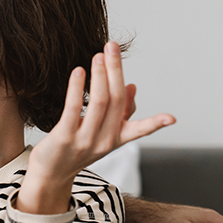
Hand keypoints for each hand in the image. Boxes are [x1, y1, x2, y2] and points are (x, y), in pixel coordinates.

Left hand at [21, 42, 174, 213]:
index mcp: (117, 140)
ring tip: (98, 55)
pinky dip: (78, 88)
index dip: (156, 124)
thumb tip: (131, 86)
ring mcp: (85, 141)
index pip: (140, 130)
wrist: (50, 175)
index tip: (172, 118)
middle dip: (116, 71)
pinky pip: (74, 109)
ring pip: (99, 103)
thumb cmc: (76, 149)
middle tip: (111, 47)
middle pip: (116, 101)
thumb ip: (118, 112)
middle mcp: (104, 141)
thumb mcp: (102, 133)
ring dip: (100, 75)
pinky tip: (79, 71)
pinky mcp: (64, 138)